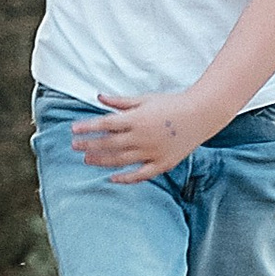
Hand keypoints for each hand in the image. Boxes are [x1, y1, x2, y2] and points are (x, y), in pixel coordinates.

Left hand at [71, 92, 207, 183]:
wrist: (201, 114)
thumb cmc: (172, 103)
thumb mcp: (145, 99)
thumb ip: (121, 102)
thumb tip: (99, 97)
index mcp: (137, 119)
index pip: (105, 124)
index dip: (88, 127)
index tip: (73, 129)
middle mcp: (142, 137)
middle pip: (109, 144)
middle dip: (89, 145)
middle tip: (74, 146)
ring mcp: (152, 152)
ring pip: (121, 160)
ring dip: (101, 160)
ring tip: (87, 159)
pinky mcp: (162, 164)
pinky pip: (141, 175)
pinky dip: (126, 178)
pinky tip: (112, 178)